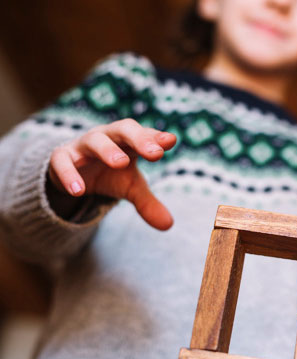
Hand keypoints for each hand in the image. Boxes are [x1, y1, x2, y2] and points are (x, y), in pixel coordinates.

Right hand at [48, 118, 175, 229]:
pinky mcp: (61, 157)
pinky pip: (62, 161)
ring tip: (121, 163)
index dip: (157, 137)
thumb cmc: (110, 173)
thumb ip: (148, 203)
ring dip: (108, 150)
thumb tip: (168, 225)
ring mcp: (84, 145)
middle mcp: (108, 137)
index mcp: (129, 141)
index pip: (145, 134)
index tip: (170, 141)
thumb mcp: (130, 187)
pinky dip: (69, 173)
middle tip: (154, 152)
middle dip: (139, 139)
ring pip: (95, 141)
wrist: (74, 174)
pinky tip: (78, 190)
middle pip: (123, 129)